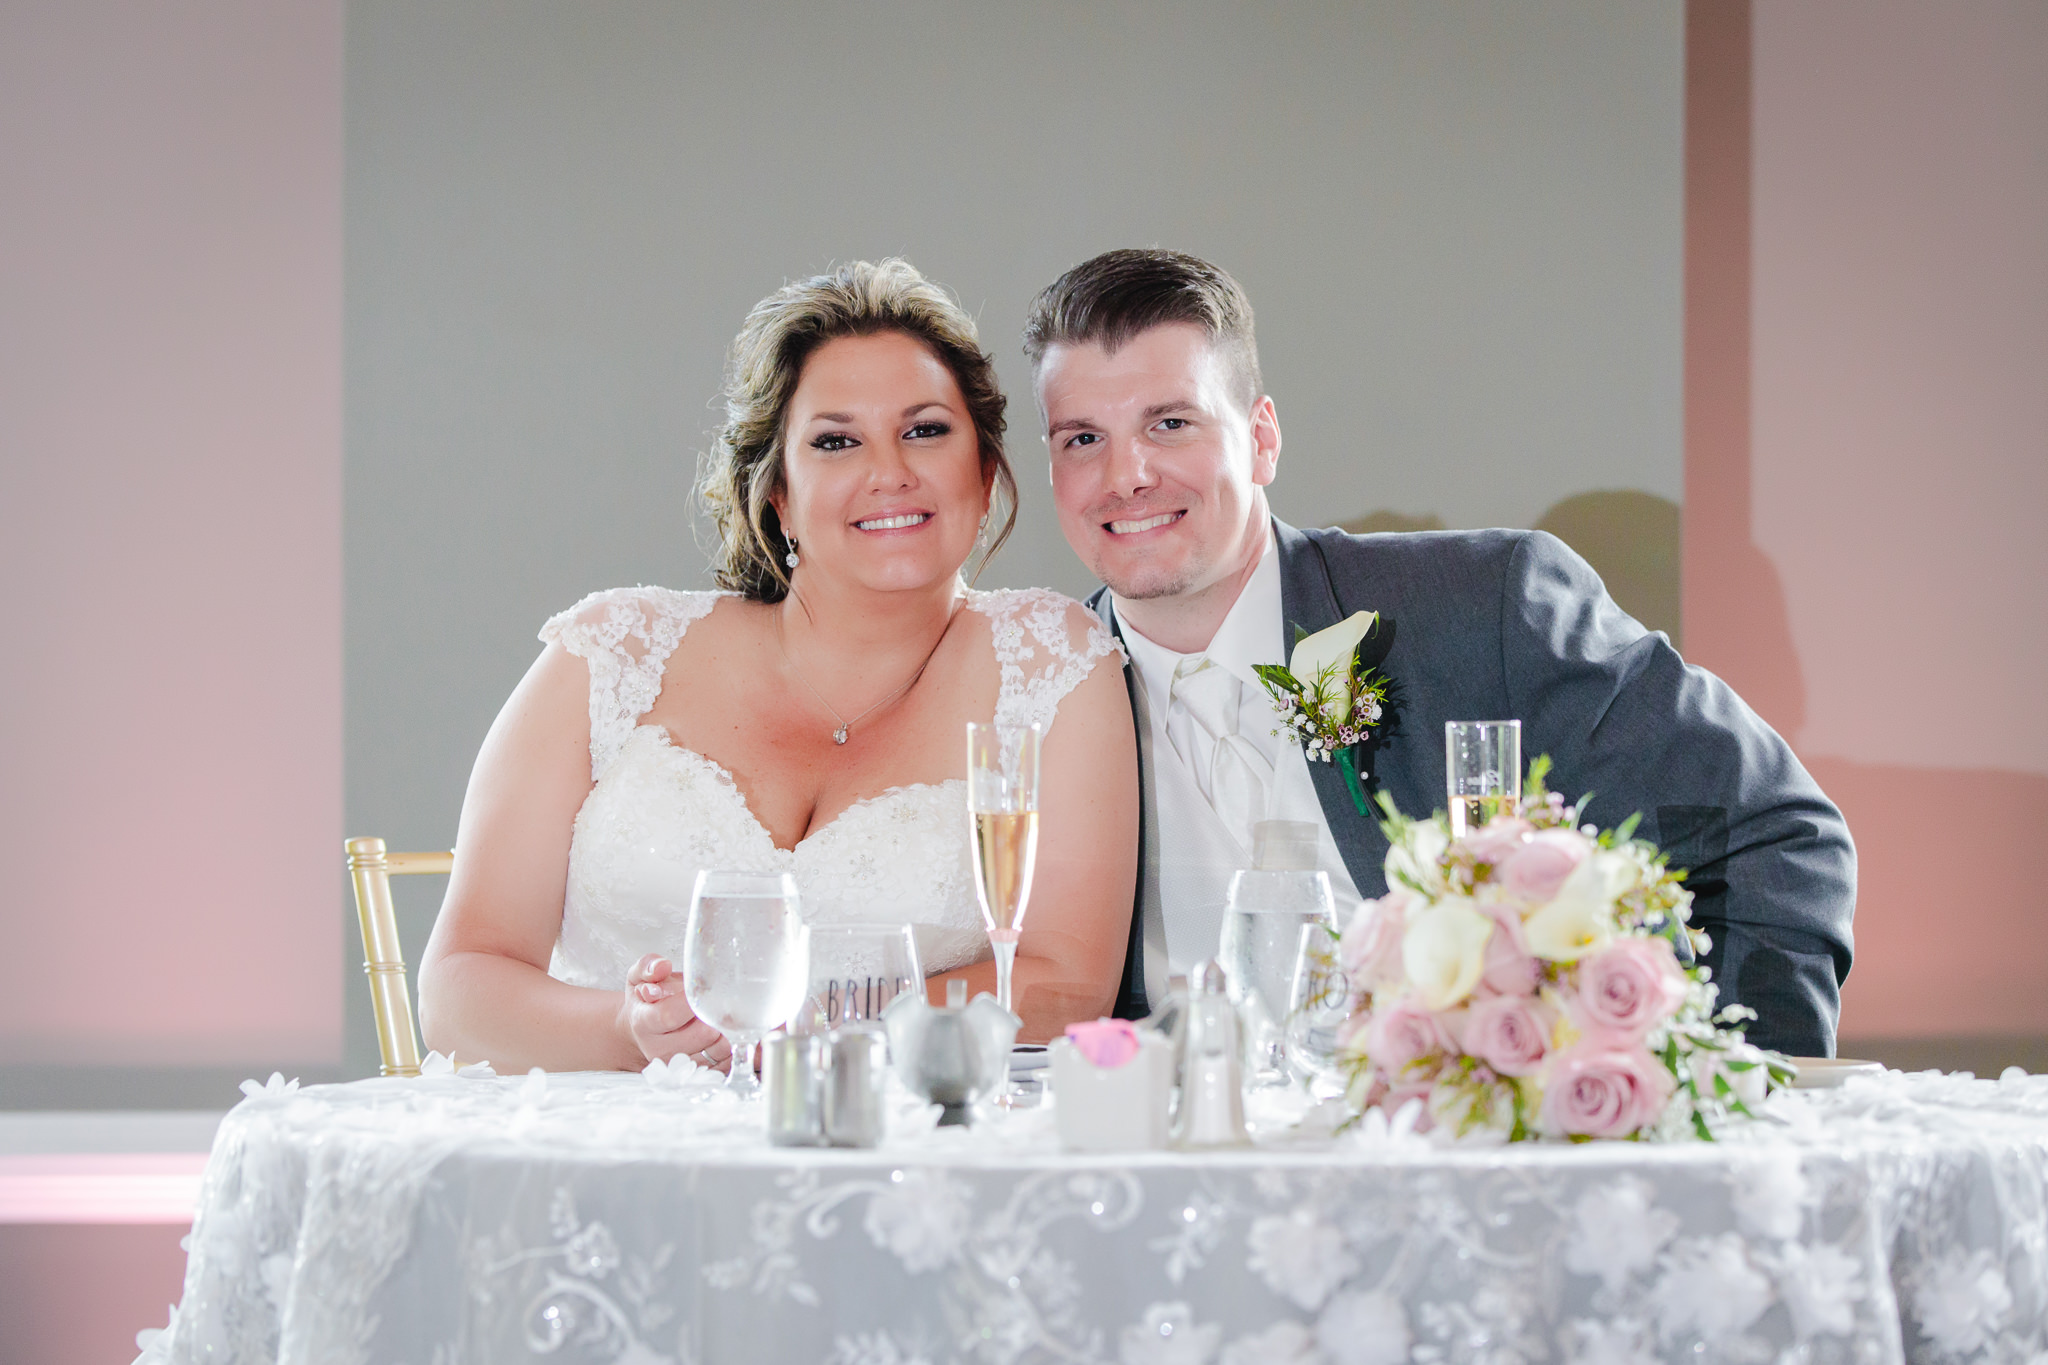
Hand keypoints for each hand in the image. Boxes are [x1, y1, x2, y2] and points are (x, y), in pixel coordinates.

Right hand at [620, 954, 728, 1068]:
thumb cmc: (645, 1000)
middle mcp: (660, 1049)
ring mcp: (679, 1065)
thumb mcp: (638, 977)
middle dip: (717, 1014)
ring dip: (729, 1030)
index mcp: (644, 1022)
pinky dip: (736, 1047)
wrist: (641, 1030)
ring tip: (724, 1013)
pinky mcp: (696, 1074)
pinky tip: (731, 1031)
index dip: (693, 1000)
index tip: (705, 987)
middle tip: (720, 999)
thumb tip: (662, 967)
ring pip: (719, 1050)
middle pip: (702, 1034)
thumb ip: (648, 967)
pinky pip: (727, 1064)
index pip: (670, 1014)